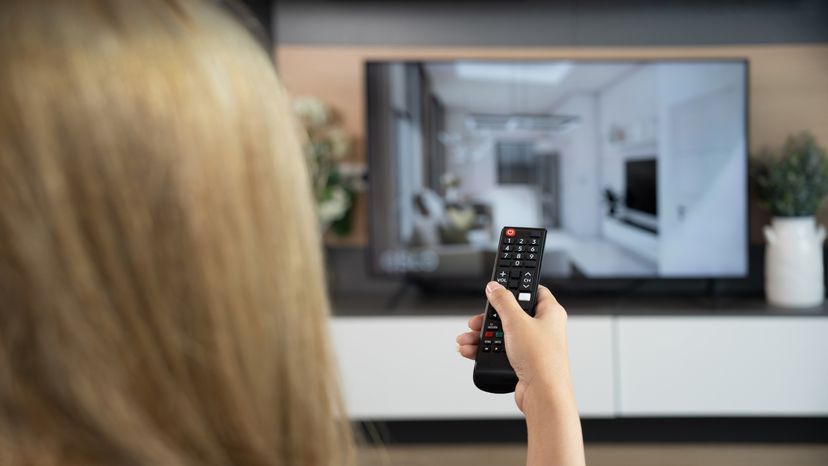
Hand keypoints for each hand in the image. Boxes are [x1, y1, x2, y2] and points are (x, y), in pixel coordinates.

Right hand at [457, 282, 569, 412]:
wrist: (543, 395)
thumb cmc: (542, 359)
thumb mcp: (516, 321)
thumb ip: (503, 301)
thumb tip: (495, 287)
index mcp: (550, 312)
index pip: (532, 290)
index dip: (514, 288)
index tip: (497, 287)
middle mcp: (543, 328)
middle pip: (511, 314)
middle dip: (489, 318)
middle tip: (477, 320)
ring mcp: (533, 345)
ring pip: (502, 334)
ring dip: (482, 336)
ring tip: (467, 338)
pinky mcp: (523, 361)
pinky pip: (500, 351)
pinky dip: (484, 350)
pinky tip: (470, 350)